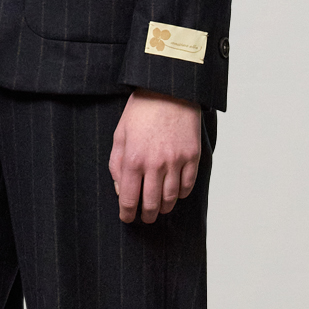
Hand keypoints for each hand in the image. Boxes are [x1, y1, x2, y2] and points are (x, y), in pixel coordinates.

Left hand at [108, 90, 202, 223]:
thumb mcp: (120, 135)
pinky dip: (181, 194)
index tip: (127, 218)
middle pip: (151, 203)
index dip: (127, 214)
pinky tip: (175, 194)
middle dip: (146, 215)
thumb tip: (121, 189)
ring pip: (171, 198)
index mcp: (133, 159)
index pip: (129, 199)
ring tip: (160, 209)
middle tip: (145, 217)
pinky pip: (187, 185)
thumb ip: (117, 164)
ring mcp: (176, 161)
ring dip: (164, 208)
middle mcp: (155, 164)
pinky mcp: (192, 156)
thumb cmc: (141, 110)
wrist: (169, 90)